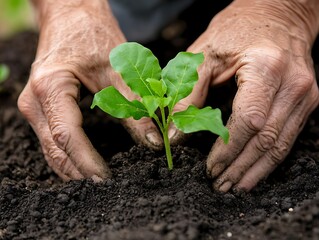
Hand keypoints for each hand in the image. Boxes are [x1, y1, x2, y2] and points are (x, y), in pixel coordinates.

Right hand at [17, 1, 132, 180]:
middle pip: (55, 148)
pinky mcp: (42, 107)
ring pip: (51, 149)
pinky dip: (69, 155)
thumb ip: (135, 107)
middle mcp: (34, 100)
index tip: (108, 181)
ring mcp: (34, 105)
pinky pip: (52, 140)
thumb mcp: (118, 70)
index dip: (87, 162)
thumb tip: (152, 142)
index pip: (67, 136)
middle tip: (107, 190)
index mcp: (50, 87)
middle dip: (80, 172)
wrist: (72, 15)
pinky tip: (86, 165)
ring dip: (74, 168)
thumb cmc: (92, 34)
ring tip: (99, 183)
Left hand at [170, 0, 318, 191]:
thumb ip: (189, 95)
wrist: (276, 14)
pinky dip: (270, 159)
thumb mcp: (204, 55)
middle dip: (240, 167)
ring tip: (234, 187)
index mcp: (265, 68)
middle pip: (266, 139)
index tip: (210, 168)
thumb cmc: (237, 30)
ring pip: (281, 145)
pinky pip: (288, 138)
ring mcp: (304, 94)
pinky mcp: (306, 101)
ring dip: (256, 171)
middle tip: (219, 186)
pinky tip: (254, 172)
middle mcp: (292, 84)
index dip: (228, 150)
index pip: (248, 121)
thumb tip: (175, 133)